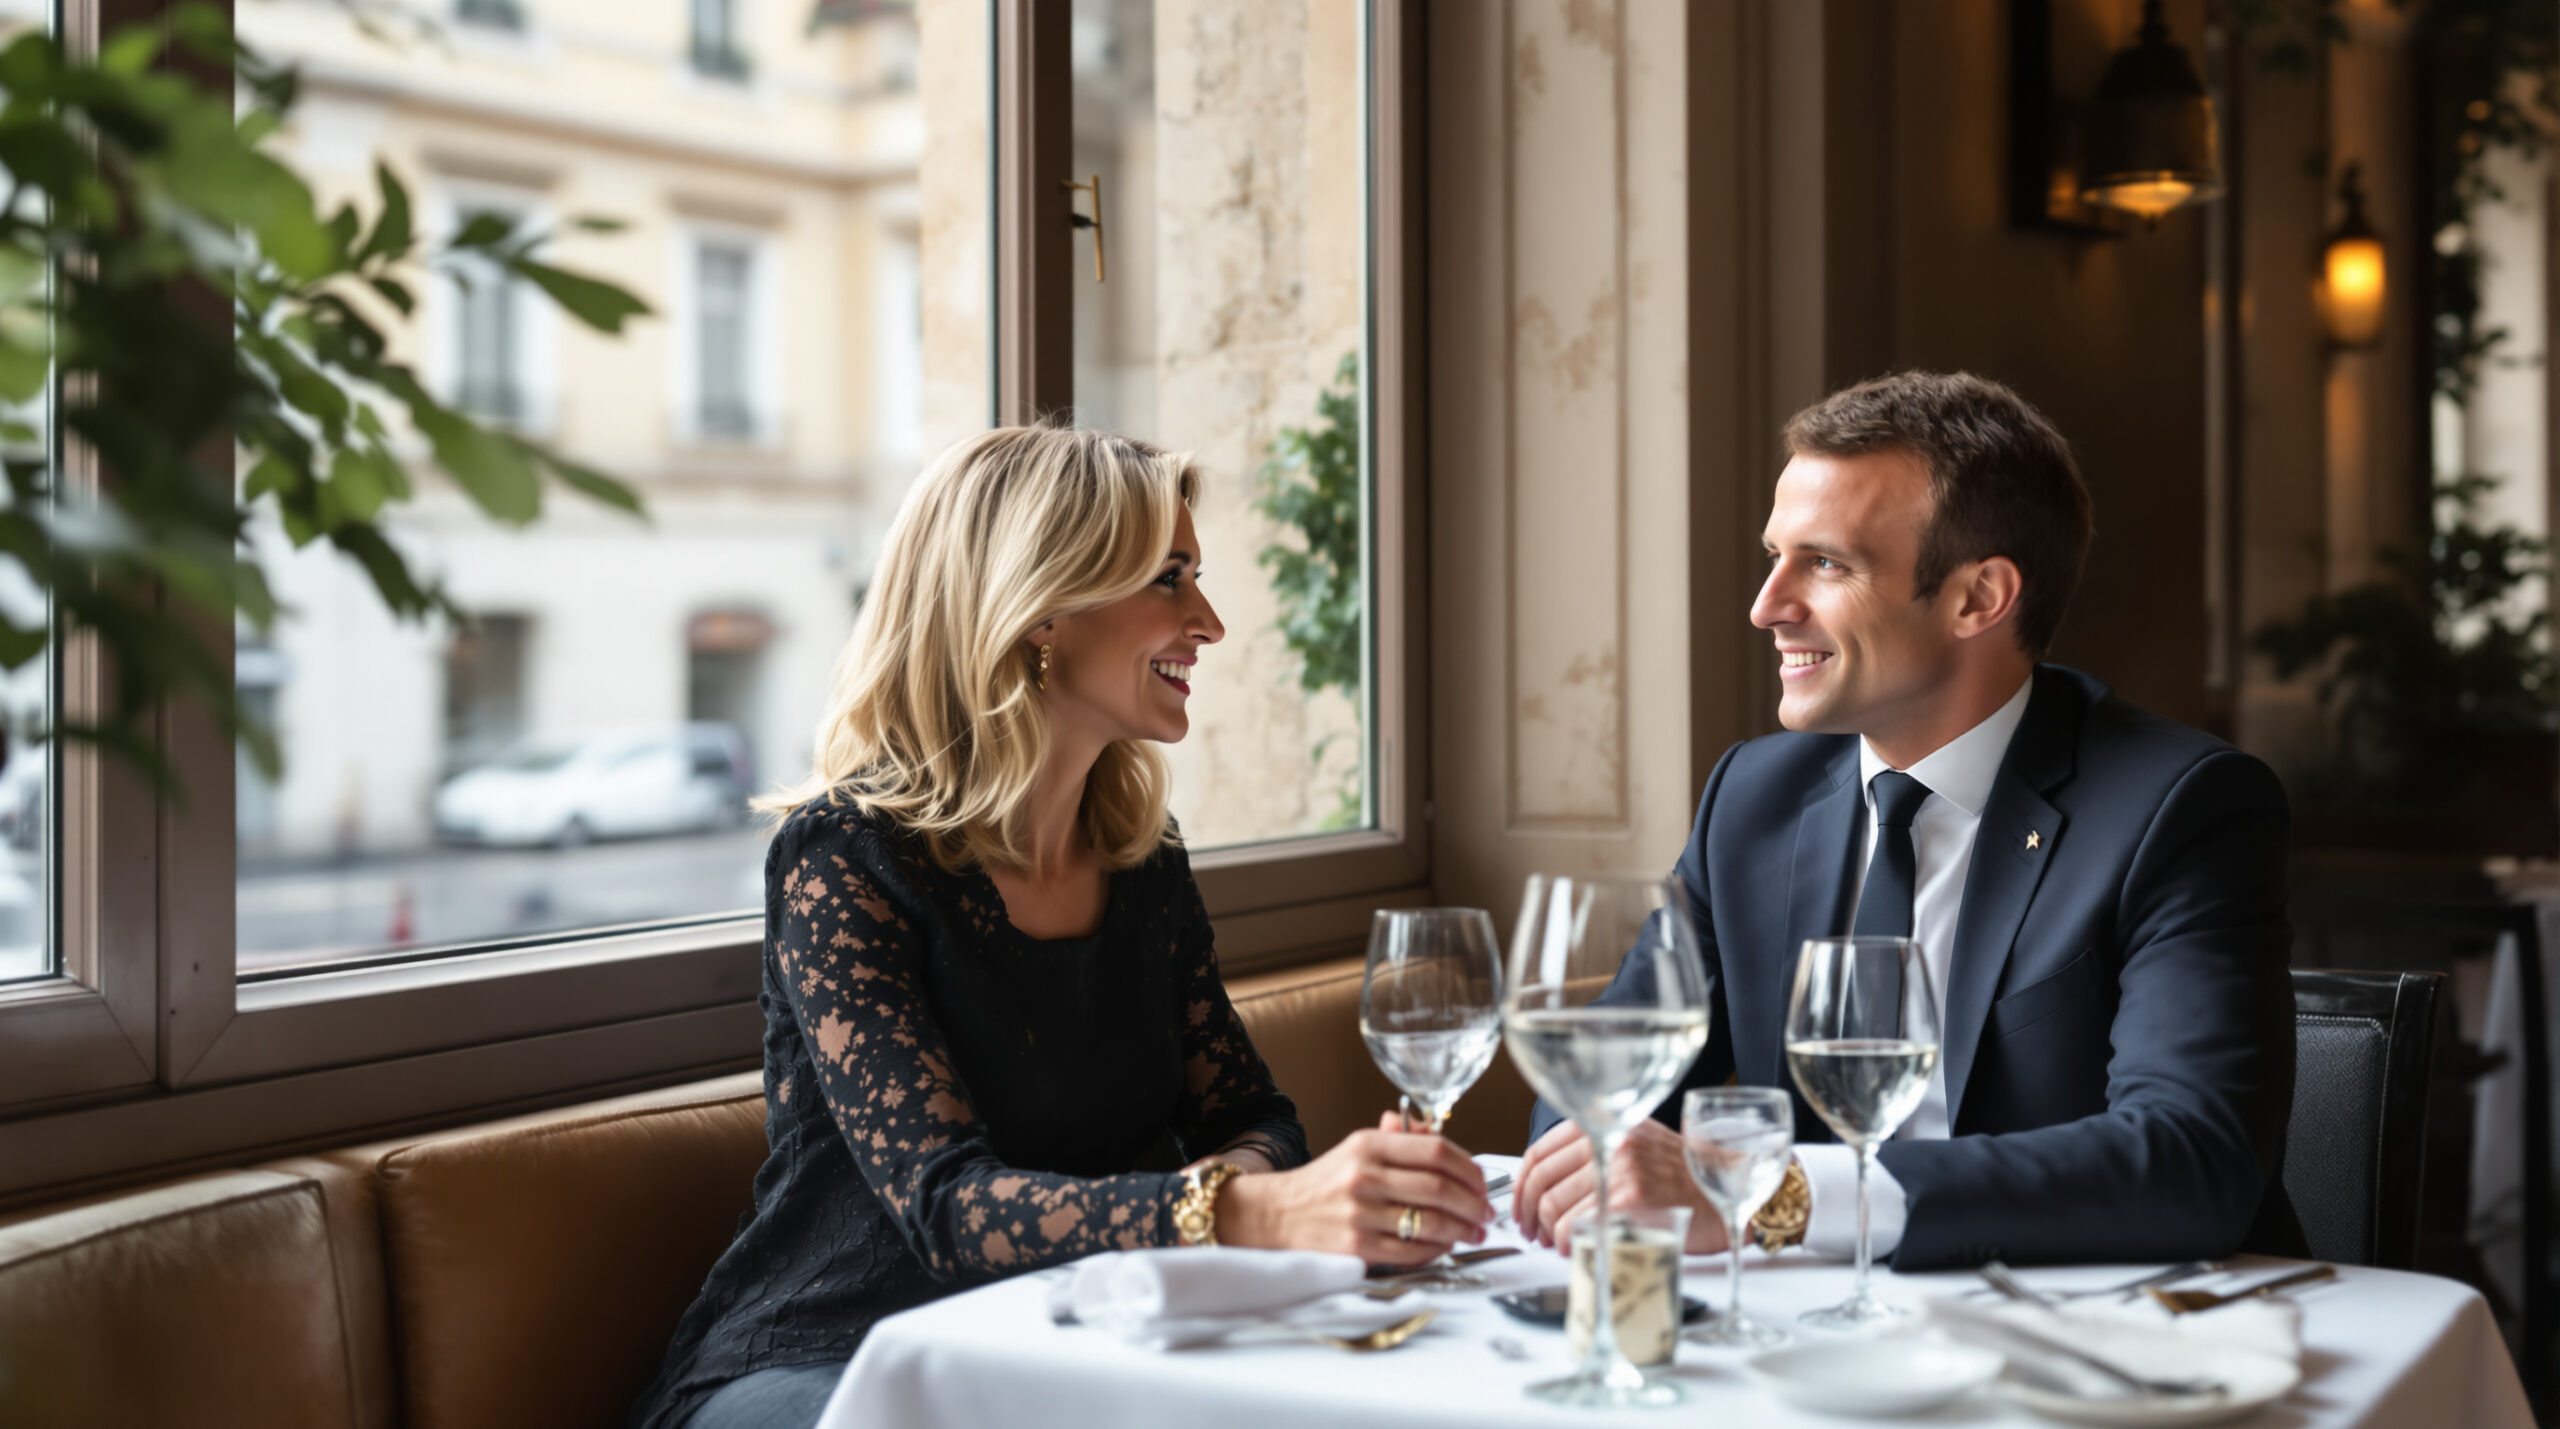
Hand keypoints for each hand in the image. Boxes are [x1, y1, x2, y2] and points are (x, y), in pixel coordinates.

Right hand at [1216, 1112, 1493, 1265]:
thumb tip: (1437, 1132)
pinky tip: (1445, 1247)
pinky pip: (1412, 1251)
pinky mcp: (1357, 1246)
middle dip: (1474, 1203)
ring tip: (1474, 1232)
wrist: (1275, 1215)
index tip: (1483, 1182)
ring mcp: (1360, 1213)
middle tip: (1486, 1213)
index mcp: (1368, 1144)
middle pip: (1439, 1187)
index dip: (1470, 1167)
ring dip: (1463, 1230)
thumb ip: (1399, 1139)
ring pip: (1431, 1222)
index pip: (1435, 1150)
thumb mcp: (1356, 1149)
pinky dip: (1438, 1250)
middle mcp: (1364, 1175)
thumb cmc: (1325, 1184)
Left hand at [1514, 1118, 1727, 1254]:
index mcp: (1605, 1123)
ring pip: (1556, 1205)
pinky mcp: (1631, 1200)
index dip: (1521, 1186)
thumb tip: (1546, 1188)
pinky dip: (1568, 1242)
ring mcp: (1620, 1170)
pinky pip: (1578, 1225)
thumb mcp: (1634, 1145)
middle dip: (1529, 1214)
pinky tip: (1574, 1249)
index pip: (1539, 1152)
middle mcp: (1609, 1140)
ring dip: (1548, 1232)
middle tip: (1533, 1233)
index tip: (1520, 1208)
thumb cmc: (1681, 1174)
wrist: (1727, 1189)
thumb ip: (1593, 1153)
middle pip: (1543, 1181)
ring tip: (1555, 1243)